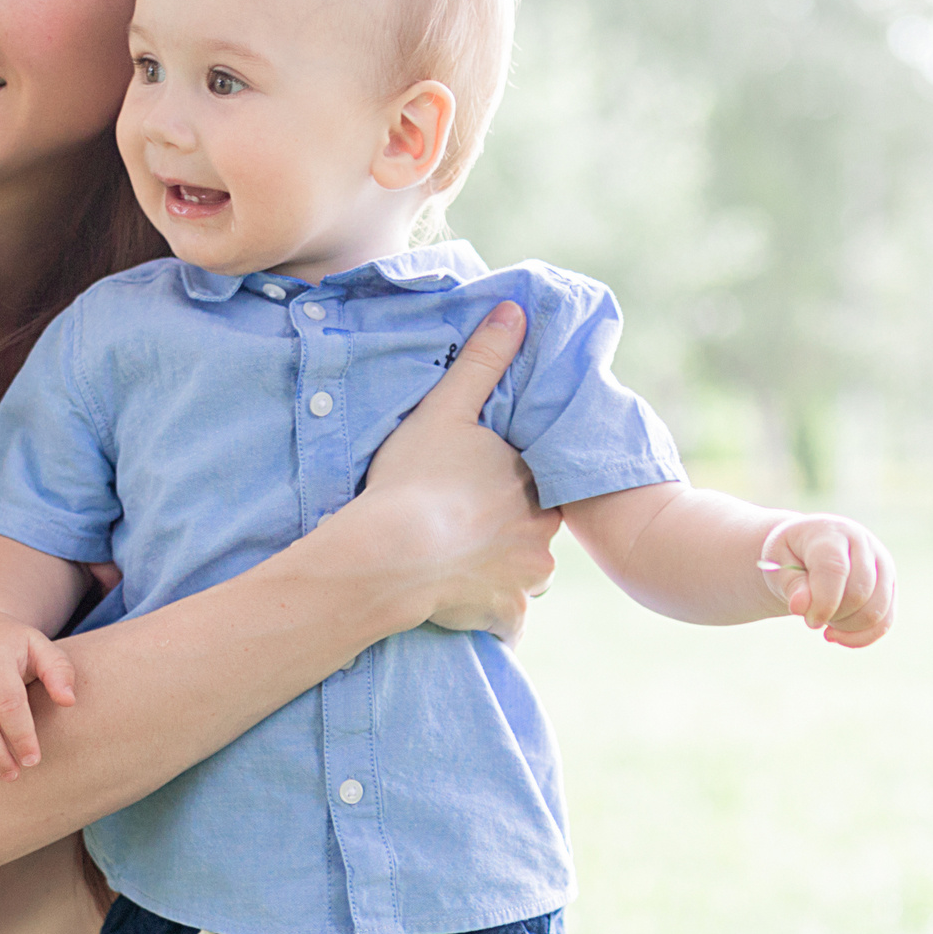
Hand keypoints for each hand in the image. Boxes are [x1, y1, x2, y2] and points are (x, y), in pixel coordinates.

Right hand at [350, 305, 560, 640]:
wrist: (391, 555)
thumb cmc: (414, 480)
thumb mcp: (445, 410)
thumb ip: (482, 362)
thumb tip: (514, 311)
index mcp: (531, 481)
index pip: (540, 484)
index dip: (514, 487)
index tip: (483, 492)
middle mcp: (541, 531)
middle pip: (537, 533)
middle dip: (515, 535)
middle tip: (471, 532)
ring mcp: (527, 578)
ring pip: (527, 579)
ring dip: (505, 577)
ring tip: (463, 571)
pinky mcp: (505, 617)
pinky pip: (506, 622)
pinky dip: (491, 618)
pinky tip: (464, 610)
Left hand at [760, 512, 895, 646]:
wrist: (807, 550)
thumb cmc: (790, 556)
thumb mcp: (778, 563)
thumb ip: (791, 584)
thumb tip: (801, 607)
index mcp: (831, 533)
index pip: (835, 569)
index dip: (823, 601)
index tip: (808, 620)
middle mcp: (864, 545)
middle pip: (860, 593)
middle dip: (832, 615)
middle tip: (809, 616)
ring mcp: (882, 565)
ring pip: (876, 610)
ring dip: (846, 627)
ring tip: (823, 620)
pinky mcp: (889, 586)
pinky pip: (885, 621)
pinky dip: (861, 637)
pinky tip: (835, 635)